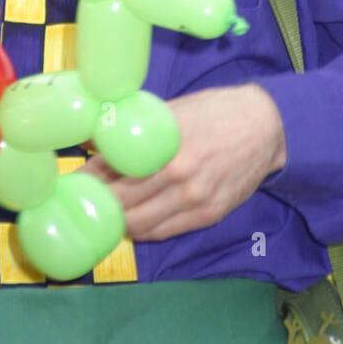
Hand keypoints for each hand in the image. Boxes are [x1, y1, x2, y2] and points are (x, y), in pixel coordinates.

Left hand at [87, 83, 285, 239]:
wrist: (265, 126)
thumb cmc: (214, 112)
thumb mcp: (171, 111)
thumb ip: (136, 130)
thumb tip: (96, 142)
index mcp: (166, 144)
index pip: (113, 172)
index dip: (89, 179)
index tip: (76, 179)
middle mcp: (180, 176)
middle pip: (121, 203)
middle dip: (98, 202)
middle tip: (85, 198)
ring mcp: (195, 200)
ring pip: (139, 225)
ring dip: (118, 219)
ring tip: (107, 210)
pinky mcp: (208, 215)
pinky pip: (162, 232)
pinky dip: (142, 228)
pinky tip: (133, 217)